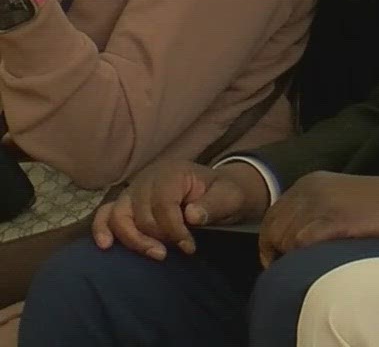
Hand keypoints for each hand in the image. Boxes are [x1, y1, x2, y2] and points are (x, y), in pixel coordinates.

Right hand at [92, 161, 270, 259]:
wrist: (217, 190)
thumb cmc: (222, 193)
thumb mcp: (229, 196)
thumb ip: (213, 205)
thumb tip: (192, 216)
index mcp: (173, 172)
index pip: (164, 205)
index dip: (174, 230)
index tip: (189, 247)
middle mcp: (147, 178)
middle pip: (140, 214)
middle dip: (157, 237)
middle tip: (174, 251)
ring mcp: (133, 190)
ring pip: (119, 216)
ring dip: (133, 239)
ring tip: (155, 254)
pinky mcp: (125, 202)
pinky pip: (105, 214)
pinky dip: (102, 229)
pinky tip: (106, 246)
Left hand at [257, 170, 378, 264]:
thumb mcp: (341, 199)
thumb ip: (314, 213)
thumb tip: (290, 245)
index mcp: (309, 183)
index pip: (271, 219)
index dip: (273, 245)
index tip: (284, 262)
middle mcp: (308, 189)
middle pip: (273, 232)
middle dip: (282, 254)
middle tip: (300, 270)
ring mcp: (319, 204)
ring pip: (285, 242)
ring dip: (295, 258)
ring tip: (317, 264)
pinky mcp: (332, 221)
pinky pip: (301, 247)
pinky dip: (308, 258)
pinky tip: (326, 261)